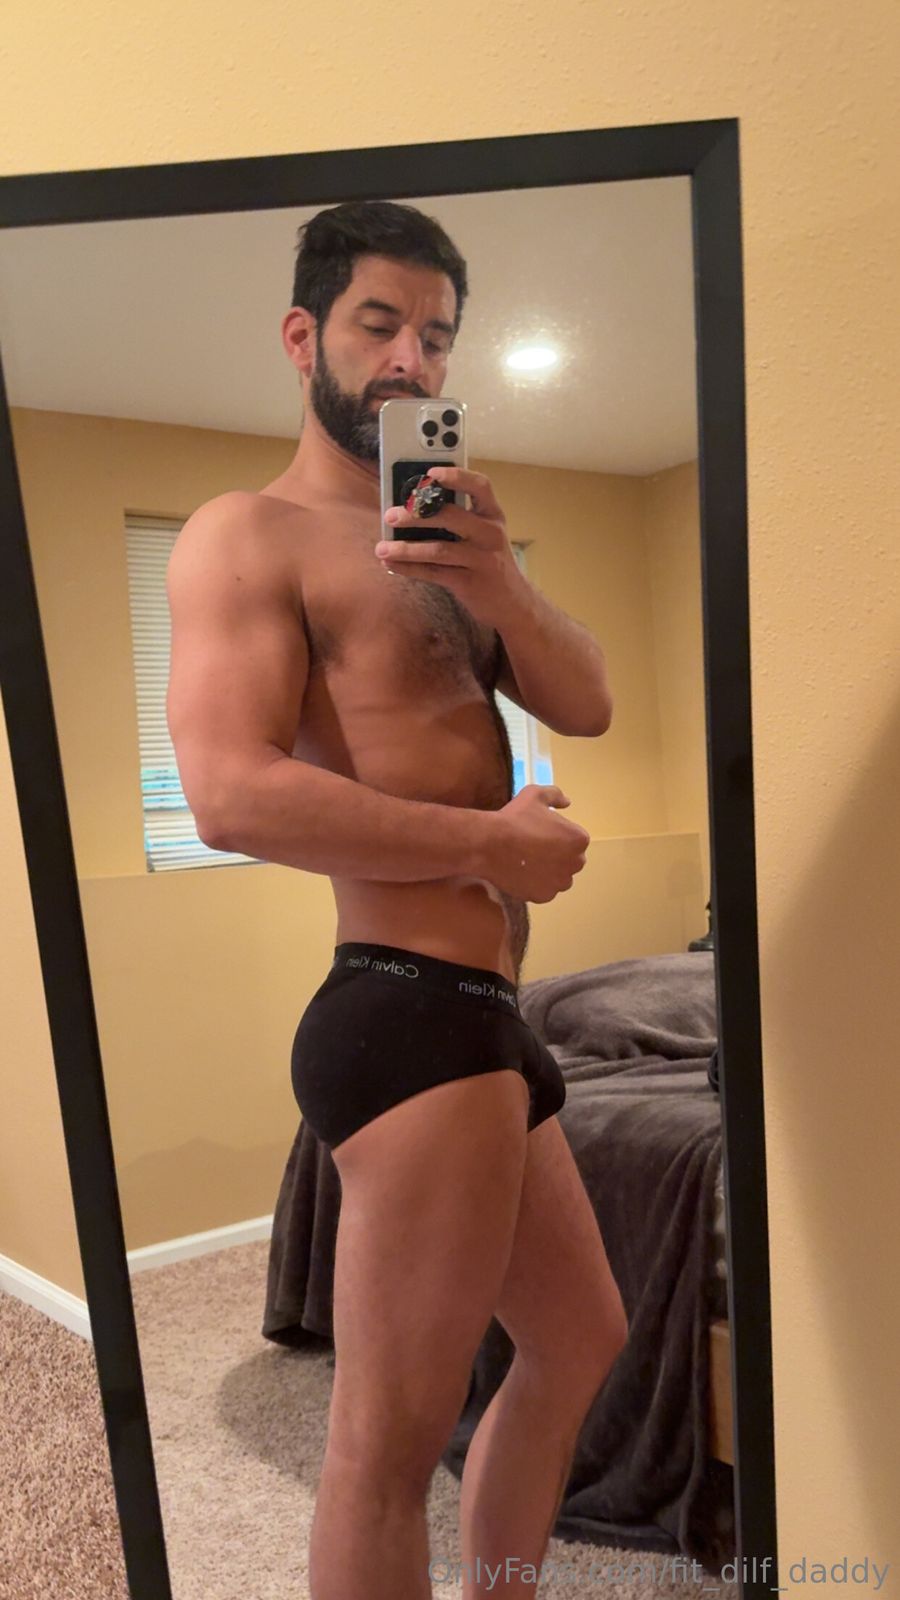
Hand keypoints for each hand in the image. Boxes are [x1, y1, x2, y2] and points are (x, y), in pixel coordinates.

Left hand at [374, 465, 525, 627]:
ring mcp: (482, 559)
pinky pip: (434, 574)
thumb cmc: (488, 561)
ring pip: (439, 550)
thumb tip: (411, 506)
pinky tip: (391, 565)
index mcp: (493, 514)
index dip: (457, 476)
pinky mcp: (470, 583)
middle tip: (390, 515)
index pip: (480, 486)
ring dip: (406, 549)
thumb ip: (459, 517)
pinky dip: (410, 569)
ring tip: (382, 548)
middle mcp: (490, 534)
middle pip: (452, 517)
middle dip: (417, 515)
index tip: (431, 472)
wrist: (512, 602)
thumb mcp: (484, 534)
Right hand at [483, 784, 590, 903]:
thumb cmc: (515, 817)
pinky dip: (536, 884)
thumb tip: (568, 802)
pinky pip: (544, 890)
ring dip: (549, 871)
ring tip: (528, 862)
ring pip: (559, 877)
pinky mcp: (544, 896)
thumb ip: (556, 795)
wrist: (490, 844)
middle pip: (570, 860)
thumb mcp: (535, 794)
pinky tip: (522, 873)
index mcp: (579, 839)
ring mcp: (560, 883)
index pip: (574, 839)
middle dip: (558, 854)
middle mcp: (575, 863)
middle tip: (534, 847)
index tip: (540, 832)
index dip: (557, 835)